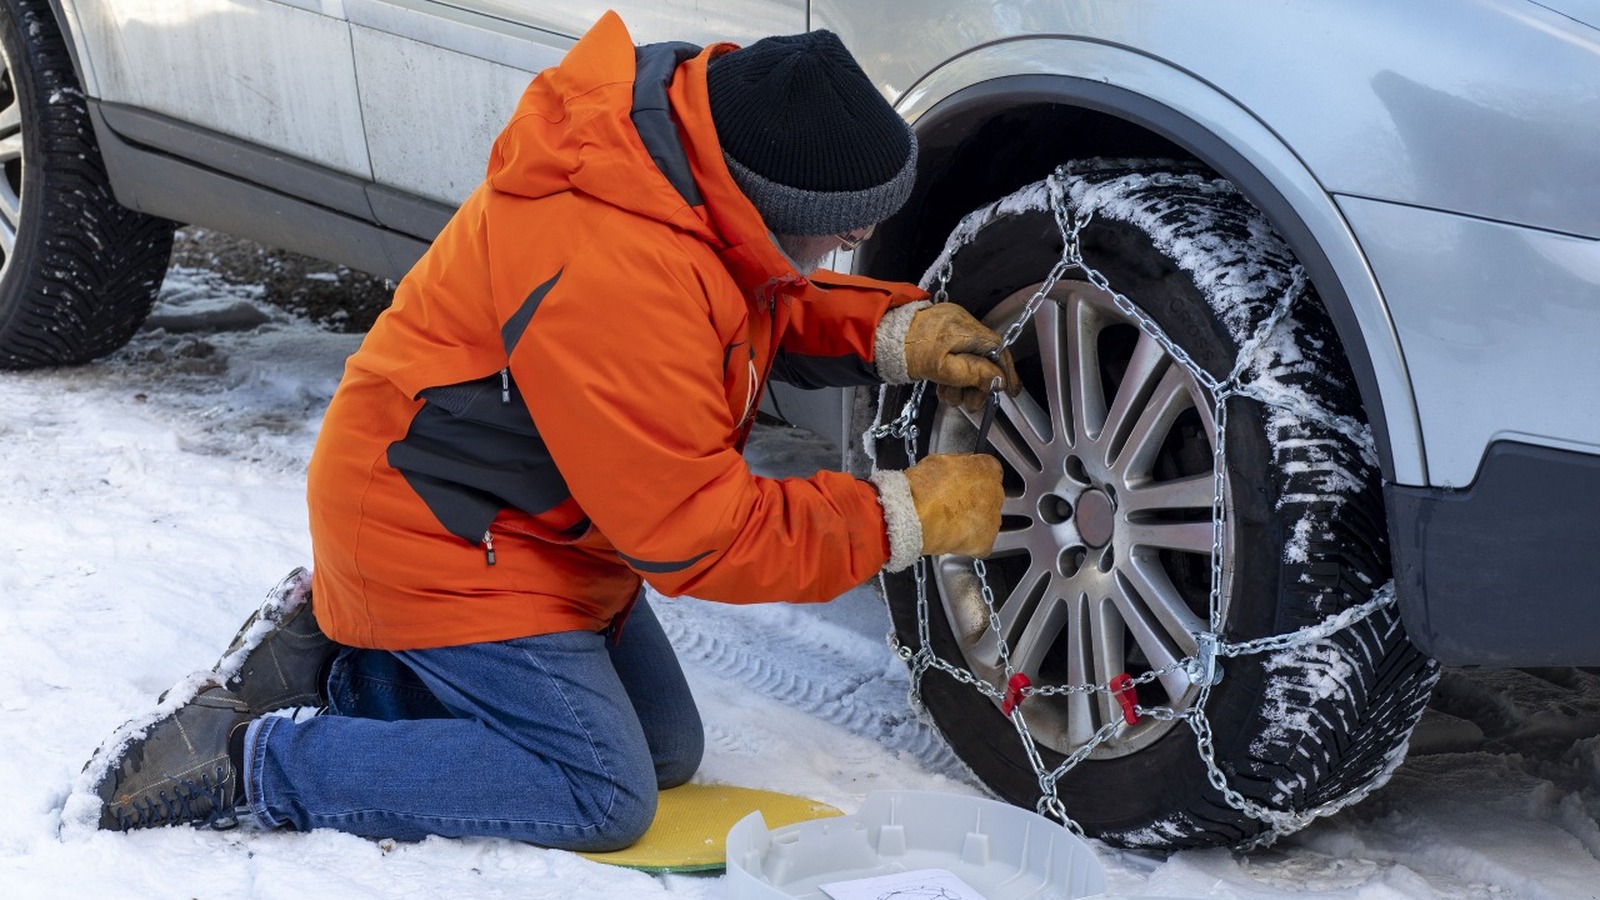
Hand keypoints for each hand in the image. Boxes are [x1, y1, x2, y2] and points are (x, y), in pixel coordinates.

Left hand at [904, 304, 1020, 411]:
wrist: (879, 338)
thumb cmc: (906, 351)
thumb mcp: (942, 369)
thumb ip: (973, 374)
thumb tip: (998, 379)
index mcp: (965, 328)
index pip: (998, 349)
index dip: (1005, 371)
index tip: (1009, 390)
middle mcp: (961, 323)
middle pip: (984, 357)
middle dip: (979, 384)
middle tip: (971, 402)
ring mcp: (950, 327)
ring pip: (969, 360)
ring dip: (962, 383)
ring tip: (949, 395)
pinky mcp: (939, 334)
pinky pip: (955, 355)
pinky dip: (953, 374)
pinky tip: (942, 386)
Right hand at [904, 453, 1003, 557]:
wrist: (915, 515)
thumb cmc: (923, 488)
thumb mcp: (938, 461)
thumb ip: (956, 465)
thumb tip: (953, 470)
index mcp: (988, 467)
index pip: (988, 470)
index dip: (971, 478)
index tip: (960, 483)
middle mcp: (996, 492)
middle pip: (989, 496)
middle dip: (972, 500)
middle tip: (951, 503)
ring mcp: (993, 518)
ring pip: (986, 519)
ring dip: (971, 520)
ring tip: (948, 521)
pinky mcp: (986, 541)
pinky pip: (981, 542)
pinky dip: (969, 541)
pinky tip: (952, 536)